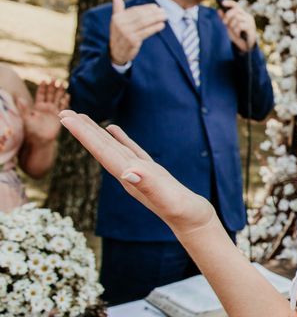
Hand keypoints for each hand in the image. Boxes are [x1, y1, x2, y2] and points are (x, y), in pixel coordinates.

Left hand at [17, 80, 69, 144]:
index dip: (42, 87)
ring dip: (60, 91)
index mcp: (38, 107)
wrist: (41, 140)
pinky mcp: (60, 116)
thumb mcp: (26, 119)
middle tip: (55, 78)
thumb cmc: (32, 131)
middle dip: (52, 86)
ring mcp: (53, 111)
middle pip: (50, 94)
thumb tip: (19, 99)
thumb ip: (24, 109)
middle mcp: (46, 107)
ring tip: (63, 83)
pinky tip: (67, 95)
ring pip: (58, 98)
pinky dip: (66, 101)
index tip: (44, 80)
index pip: (41, 94)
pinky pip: (63, 107)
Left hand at [59, 110, 215, 236]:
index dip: (83, 134)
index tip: (66, 118)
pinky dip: (120, 138)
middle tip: (63, 111)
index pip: (102, 152)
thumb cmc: (184, 212)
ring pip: (113, 147)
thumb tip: (127, 172)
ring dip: (96, 133)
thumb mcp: (167, 198)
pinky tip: (112, 129)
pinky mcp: (152, 171)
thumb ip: (149, 185)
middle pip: (101, 148)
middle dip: (82, 130)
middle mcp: (129, 174)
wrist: (195, 223)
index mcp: (130, 177)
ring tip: (81, 118)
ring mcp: (140, 172)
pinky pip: (131, 149)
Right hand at [109, 0, 166, 64]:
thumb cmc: (120, 34)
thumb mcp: (116, 22)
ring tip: (165, 16)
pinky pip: (146, 32)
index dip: (146, 8)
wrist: (117, 52)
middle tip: (163, 11)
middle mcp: (120, 25)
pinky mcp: (132, 41)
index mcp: (117, 18)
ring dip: (156, 18)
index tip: (156, 7)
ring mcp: (126, 33)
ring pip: (144, 23)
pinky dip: (155, 28)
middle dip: (153, 13)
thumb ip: (118, 9)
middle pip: (140, 16)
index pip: (135, 10)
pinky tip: (162, 25)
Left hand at [218, 0, 256, 51]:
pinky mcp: (251, 27)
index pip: (236, 5)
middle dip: (227, 16)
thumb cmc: (238, 35)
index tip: (222, 3)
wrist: (246, 47)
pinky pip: (240, 25)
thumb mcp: (229, 26)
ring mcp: (250, 21)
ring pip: (237, 18)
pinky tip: (238, 35)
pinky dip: (236, 31)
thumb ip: (224, 18)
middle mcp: (247, 16)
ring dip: (232, 25)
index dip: (229, 3)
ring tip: (234, 31)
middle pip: (235, 10)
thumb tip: (218, 10)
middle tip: (224, 23)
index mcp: (242, 14)